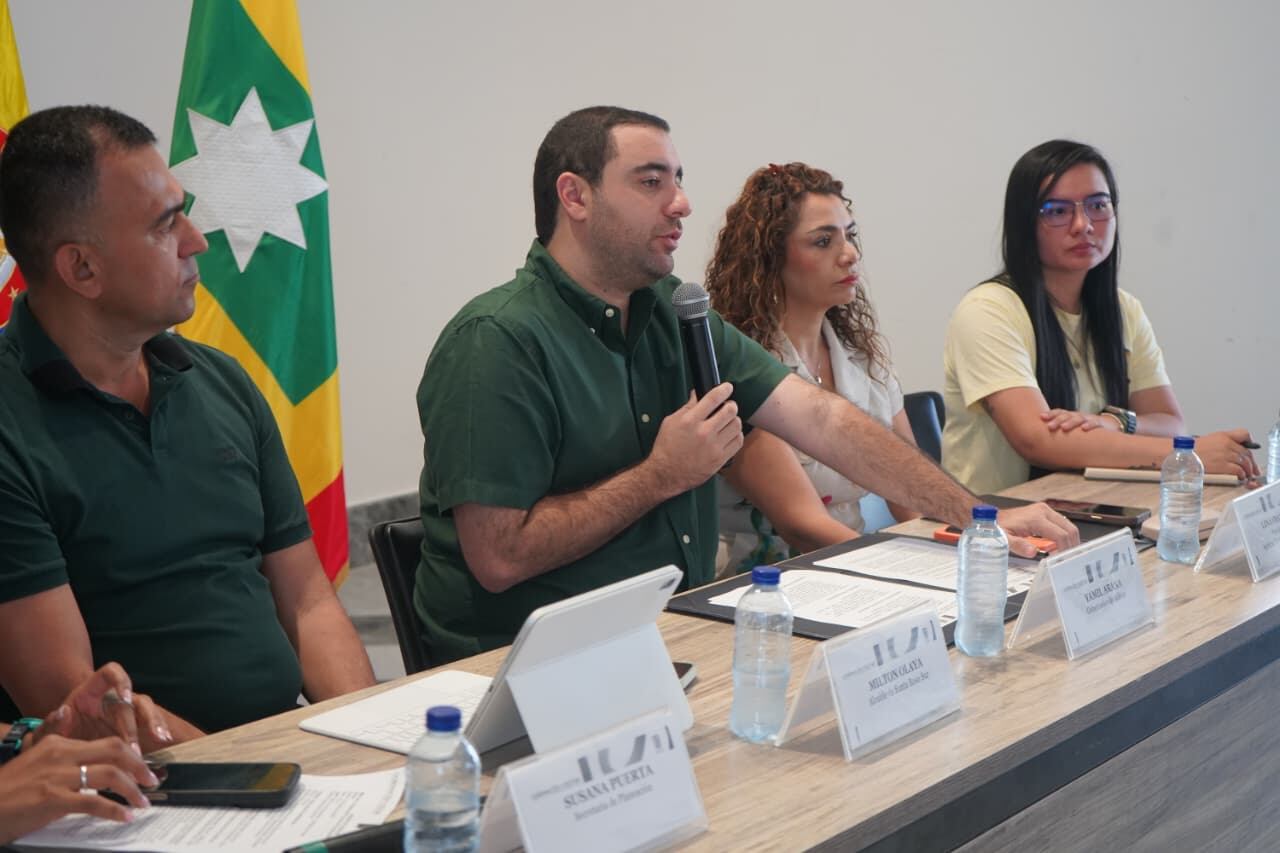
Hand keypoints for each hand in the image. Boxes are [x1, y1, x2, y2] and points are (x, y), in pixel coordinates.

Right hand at [0, 734, 156, 844]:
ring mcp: (57, 777)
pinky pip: (93, 801)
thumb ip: (55, 741)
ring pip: (109, 774)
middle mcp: (61, 755)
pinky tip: (124, 816)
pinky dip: (114, 809)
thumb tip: (69, 722)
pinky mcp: (52, 799)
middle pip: (114, 751)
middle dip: (139, 766)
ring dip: (132, 789)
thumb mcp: (34, 758)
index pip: (107, 743)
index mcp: (59, 744)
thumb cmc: (8, 789)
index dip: (131, 754)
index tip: (143, 767)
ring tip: (142, 802)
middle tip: (152, 781)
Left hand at [32, 662, 172, 754]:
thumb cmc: (56, 742)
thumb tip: (62, 711)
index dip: (121, 681)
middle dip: (132, 725)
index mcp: (92, 693)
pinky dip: (160, 734)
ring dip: (154, 724)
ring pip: (148, 711)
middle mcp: (113, 700)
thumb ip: (49, 726)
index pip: (111, 673)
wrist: (61, 760)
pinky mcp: (137, 730)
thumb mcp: (46, 736)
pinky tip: (162, 743)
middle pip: (130, 702)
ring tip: (160, 739)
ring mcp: (128, 714)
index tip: (125, 698)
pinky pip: (153, 727)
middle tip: (132, 748)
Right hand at [648, 384, 742, 493]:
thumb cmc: (666, 447)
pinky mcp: (720, 459)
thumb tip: (698, 394)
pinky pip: (738, 441)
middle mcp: (703, 432)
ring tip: (727, 422)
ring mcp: (713, 447)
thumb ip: (687, 407)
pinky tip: (729, 435)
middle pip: (730, 410)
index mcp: (690, 420)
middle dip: (730, 405)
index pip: (713, 398)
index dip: (724, 389)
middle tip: (727, 407)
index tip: (728, 387)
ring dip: (733, 420)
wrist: (666, 474)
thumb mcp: (671, 422)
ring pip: (736, 425)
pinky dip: (736, 435)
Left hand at [996, 503, 1079, 557]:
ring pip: (1068, 527)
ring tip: (1058, 553)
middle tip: (1064, 558)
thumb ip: (1018, 546)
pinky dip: (1062, 537)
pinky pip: (1061, 525)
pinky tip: (1053, 546)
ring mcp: (1045, 510)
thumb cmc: (999, 527)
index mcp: (1036, 518)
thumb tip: (1033, 552)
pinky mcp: (1045, 513)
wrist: (993, 517)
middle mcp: (1043, 511)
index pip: (1061, 535)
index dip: (1064, 549)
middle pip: (1070, 530)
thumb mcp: (1005, 539)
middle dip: (1070, 546)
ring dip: (1067, 541)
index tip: (1060, 560)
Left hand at [1040, 409, 1110, 432]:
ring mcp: (1088, 418)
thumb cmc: (1085, 427)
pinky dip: (1089, 425)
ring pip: (1078, 418)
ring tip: (1063, 428)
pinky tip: (1084, 429)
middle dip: (1057, 420)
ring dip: (1070, 422)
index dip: (1050, 414)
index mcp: (1070, 416)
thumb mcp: (1073, 426)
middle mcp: (1078, 416)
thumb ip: (1061, 429)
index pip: (1059, 412)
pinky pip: (1094, 423)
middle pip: (1066, 415)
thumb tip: (1044, 436)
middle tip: (1049, 427)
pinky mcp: (1099, 423)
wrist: (1107, 425)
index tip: (1041, 417)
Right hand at [1195, 429, 1260, 480]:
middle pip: (1246, 453)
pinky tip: (1240, 477)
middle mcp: (1227, 444)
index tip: (1250, 452)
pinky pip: (1238, 470)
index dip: (1249, 443)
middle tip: (1253, 469)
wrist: (1182, 455)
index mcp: (1224, 436)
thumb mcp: (1209, 440)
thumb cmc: (1192, 449)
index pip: (1244, 435)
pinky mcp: (1223, 465)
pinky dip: (1241, 475)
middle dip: (1252, 462)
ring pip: (1245, 462)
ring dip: (1248, 470)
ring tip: (1247, 475)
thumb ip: (1223, 443)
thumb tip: (1234, 451)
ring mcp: (1226, 455)